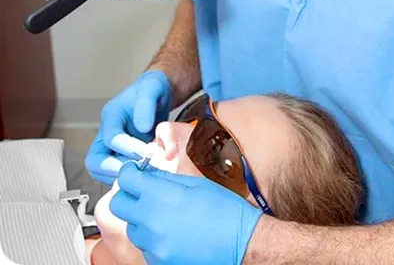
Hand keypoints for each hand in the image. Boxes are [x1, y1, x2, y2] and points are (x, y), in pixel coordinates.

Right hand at [86, 71, 172, 184]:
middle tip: (138, 172)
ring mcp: (111, 146)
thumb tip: (142, 127)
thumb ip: (146, 105)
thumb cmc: (154, 89)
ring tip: (142, 175)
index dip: (127, 148)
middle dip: (114, 169)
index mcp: (111, 115)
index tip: (147, 154)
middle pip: (95, 160)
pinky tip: (144, 176)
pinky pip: (115, 173)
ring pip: (102, 171)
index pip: (111, 138)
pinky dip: (127, 178)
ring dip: (120, 177)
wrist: (159, 94)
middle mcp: (106, 132)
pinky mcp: (120, 156)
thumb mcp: (152, 88)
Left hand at [110, 163, 261, 264]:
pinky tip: (172, 232)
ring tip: (163, 215)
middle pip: (118, 205)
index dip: (129, 172)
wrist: (241, 243)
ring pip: (131, 227)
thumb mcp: (197, 184)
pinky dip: (152, 238)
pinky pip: (144, 246)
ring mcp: (153, 246)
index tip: (134, 172)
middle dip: (128, 195)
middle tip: (142, 192)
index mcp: (162, 196)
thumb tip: (148, 174)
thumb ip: (167, 179)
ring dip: (141, 218)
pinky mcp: (158, 262)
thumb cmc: (225, 211)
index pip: (126, 179)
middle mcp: (152, 222)